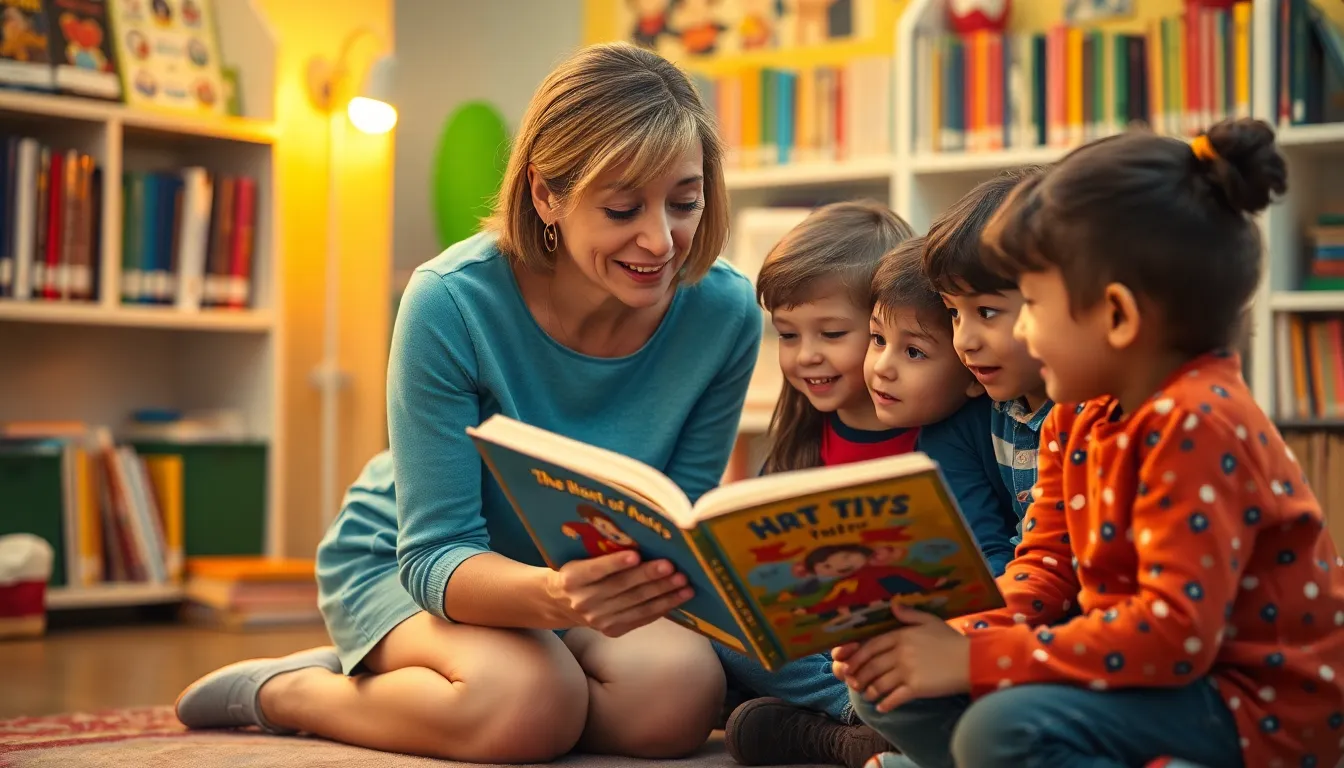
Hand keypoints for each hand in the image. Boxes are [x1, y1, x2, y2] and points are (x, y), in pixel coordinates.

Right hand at [546, 550, 691, 637]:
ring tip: (684, 584)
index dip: (615, 563)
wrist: (562, 603)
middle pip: (621, 587)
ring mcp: (597, 619)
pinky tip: (677, 598)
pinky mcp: (611, 630)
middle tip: (672, 566)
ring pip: (636, 604)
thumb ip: (603, 553)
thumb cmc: (579, 572)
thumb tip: (644, 540)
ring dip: (663, 593)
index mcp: (572, 578)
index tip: (636, 555)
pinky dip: (661, 607)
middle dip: (649, 576)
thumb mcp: (580, 559)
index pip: (595, 570)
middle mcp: (583, 601)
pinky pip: (640, 618)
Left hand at [831, 604, 969, 712]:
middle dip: (859, 676)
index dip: (857, 657)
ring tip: (867, 696)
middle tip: (854, 684)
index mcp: (901, 635)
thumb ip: (909, 614)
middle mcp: (900, 653)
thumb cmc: (952, 640)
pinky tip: (882, 707)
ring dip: (870, 691)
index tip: (849, 665)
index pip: (871, 646)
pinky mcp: (916, 688)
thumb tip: (892, 605)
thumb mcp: (930, 621)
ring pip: (879, 683)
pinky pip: (894, 698)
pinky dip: (885, 704)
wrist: (973, 660)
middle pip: (871, 666)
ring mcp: (907, 671)